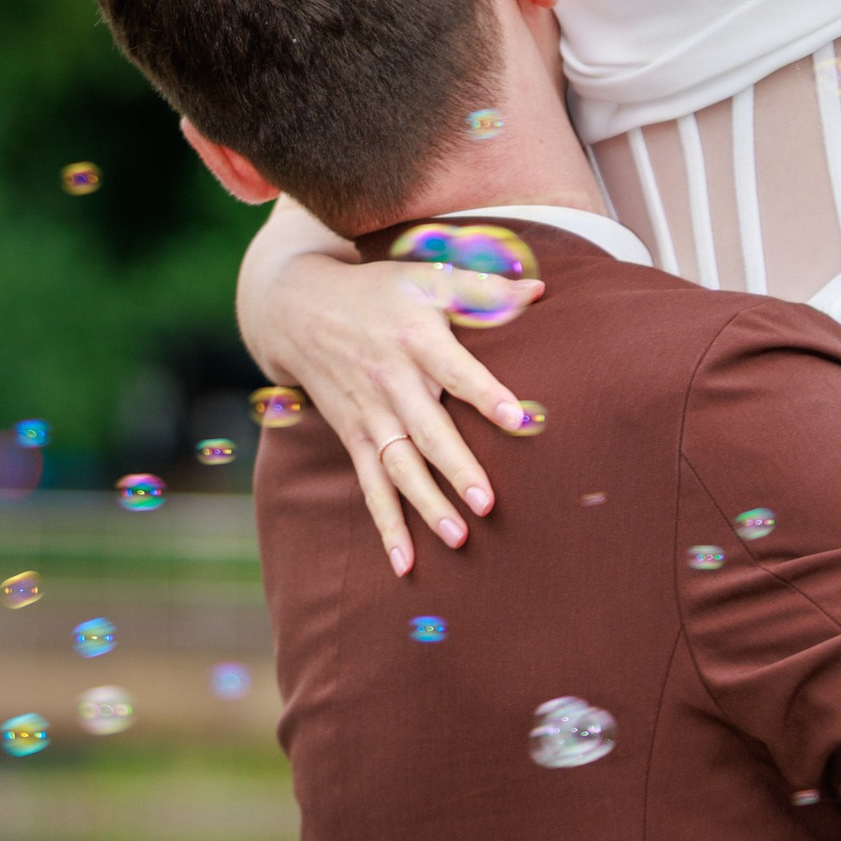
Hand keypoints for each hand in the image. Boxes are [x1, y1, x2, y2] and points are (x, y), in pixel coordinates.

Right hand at [256, 249, 544, 569]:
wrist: (299, 310)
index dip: (486, 394)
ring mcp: (369, 414)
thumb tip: (542, 289)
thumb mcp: (428, 277)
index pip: (456, 370)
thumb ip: (485, 288)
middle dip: (456, 468)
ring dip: (425, 504)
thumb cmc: (380, 292)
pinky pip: (370, 485)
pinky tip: (405, 563)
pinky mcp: (354, 437)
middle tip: (487, 504)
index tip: (519, 420)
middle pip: (428, 430)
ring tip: (458, 538)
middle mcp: (391, 381)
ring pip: (399, 466)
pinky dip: (386, 524)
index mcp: (416, 339)